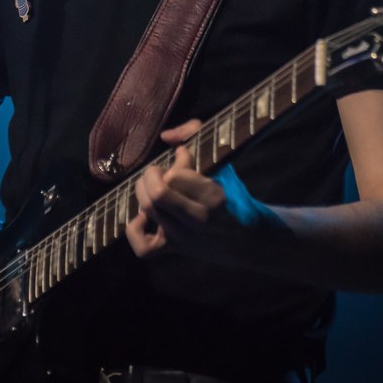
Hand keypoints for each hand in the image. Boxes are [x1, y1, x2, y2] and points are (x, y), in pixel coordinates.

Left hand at [125, 119, 280, 264]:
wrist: (246, 239)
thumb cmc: (232, 195)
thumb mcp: (223, 162)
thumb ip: (196, 133)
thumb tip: (166, 136)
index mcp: (213, 197)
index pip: (177, 176)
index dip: (177, 161)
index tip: (185, 157)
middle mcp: (197, 220)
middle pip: (157, 194)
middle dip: (153, 174)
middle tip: (164, 171)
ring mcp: (183, 237)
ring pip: (147, 210)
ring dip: (144, 191)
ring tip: (156, 187)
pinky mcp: (173, 249)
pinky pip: (143, 246)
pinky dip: (135, 228)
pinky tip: (144, 215)